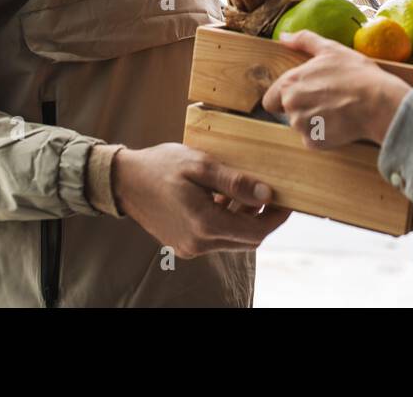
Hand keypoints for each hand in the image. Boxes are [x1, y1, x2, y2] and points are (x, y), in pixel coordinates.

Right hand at [110, 143, 290, 257]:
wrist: (124, 180)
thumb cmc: (161, 166)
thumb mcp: (201, 165)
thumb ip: (235, 182)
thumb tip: (266, 194)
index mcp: (204, 224)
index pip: (255, 232)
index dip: (276, 218)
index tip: (287, 201)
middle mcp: (198, 243)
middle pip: (246, 239)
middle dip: (262, 219)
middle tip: (270, 194)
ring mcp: (189, 247)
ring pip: (231, 239)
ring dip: (244, 220)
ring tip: (246, 193)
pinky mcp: (183, 244)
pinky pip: (215, 238)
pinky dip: (226, 222)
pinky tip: (224, 200)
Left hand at [261, 30, 411, 147]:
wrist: (378, 103)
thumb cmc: (356, 73)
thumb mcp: (331, 49)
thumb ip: (304, 41)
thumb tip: (284, 36)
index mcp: (289, 83)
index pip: (271, 99)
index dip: (285, 96)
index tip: (306, 93)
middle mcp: (291, 105)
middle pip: (288, 112)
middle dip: (304, 108)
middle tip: (328, 100)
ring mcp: (302, 126)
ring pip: (302, 126)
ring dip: (315, 121)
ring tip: (337, 110)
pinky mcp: (314, 142)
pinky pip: (314, 140)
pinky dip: (325, 134)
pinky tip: (341, 123)